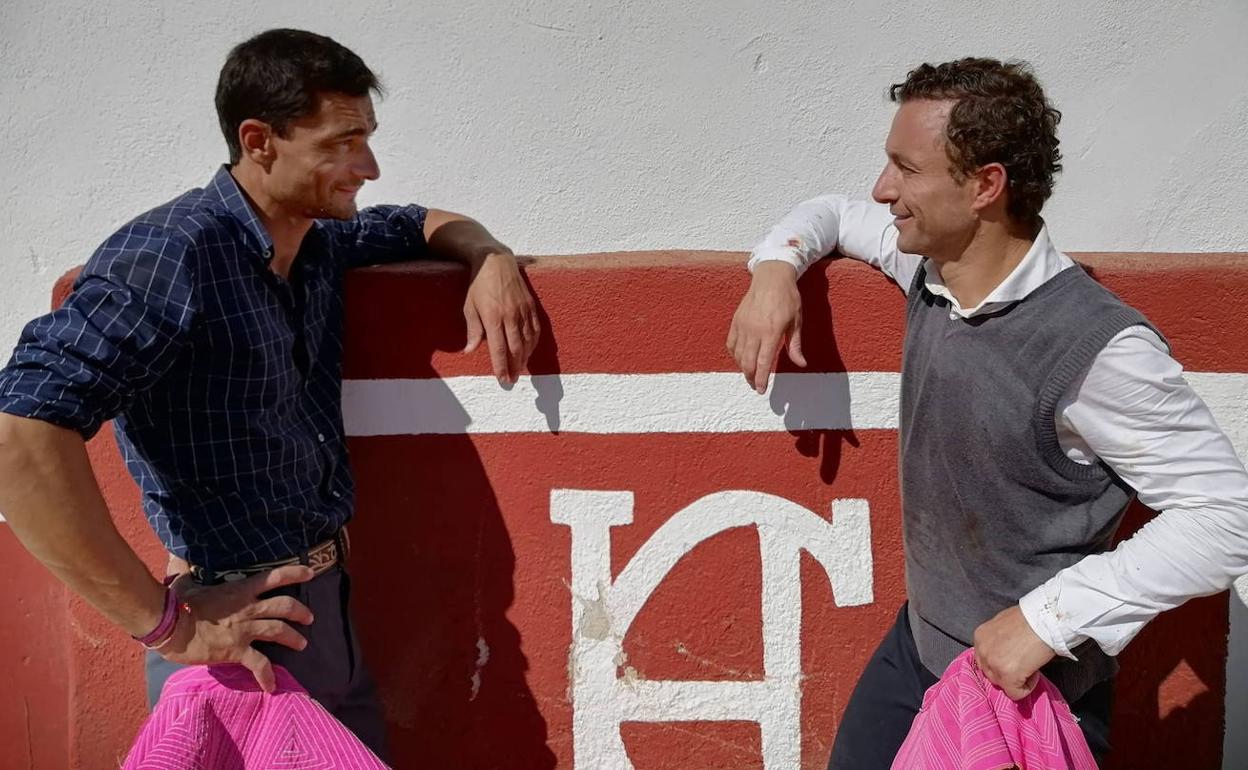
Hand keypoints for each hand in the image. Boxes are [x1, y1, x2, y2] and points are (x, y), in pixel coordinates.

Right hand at [159, 565, 315, 691]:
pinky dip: (267, 676)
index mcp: (240, 590)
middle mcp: (247, 608)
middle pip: (284, 606)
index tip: (310, 573)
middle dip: (300, 611)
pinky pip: (258, 664)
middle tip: (309, 618)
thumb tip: (176, 560)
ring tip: (302, 644)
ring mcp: (244, 630)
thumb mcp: (185, 580)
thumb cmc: (174, 601)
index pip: (274, 577)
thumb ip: (187, 570)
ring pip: (279, 631)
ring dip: (293, 638)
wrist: (167, 625)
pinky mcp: (236, 651)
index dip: (295, 573)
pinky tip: (271, 687)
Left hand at [463, 252, 539, 384]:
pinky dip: (534, 343)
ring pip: (528, 340)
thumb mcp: (470, 307)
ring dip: (525, 357)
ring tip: (521, 368)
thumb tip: (469, 350)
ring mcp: (522, 311)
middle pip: (516, 348)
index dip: (501, 366)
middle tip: (513, 379)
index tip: (503, 379)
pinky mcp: (530, 305)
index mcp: (493, 317)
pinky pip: (535, 329)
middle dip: (515, 366)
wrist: (496, 261)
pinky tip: (530, 351)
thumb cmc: (479, 285)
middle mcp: (510, 316)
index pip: (499, 349)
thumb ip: (473, 330)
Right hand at [726, 261, 805, 393]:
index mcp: (771, 331)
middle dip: (750, 377)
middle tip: (755, 385)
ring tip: (750, 374)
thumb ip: (795, 345)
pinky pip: (731, 343)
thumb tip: (801, 364)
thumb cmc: (787, 299)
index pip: (763, 362)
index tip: (760, 390)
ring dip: (743, 367)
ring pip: (738, 355)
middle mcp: (754, 330)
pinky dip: (735, 355)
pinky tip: (741, 358)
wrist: (771, 277)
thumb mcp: (796, 321)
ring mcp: (742, 325)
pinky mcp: (736, 321)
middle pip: (747, 362)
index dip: (760, 379)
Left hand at [973, 604, 1055, 699]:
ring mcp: (993, 664)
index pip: (984, 659)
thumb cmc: (1030, 618)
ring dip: (1017, 679)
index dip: (1001, 661)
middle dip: (1007, 671)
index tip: (1014, 657)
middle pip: (991, 673)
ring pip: (1002, 685)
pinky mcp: (1007, 676)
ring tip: (1030, 664)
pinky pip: (1016, 694)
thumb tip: (1003, 650)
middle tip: (1024, 661)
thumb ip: (997, 639)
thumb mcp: (1004, 624)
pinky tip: (1034, 671)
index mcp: (980, 637)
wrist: (1045, 620)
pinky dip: (1027, 687)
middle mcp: (982, 651)